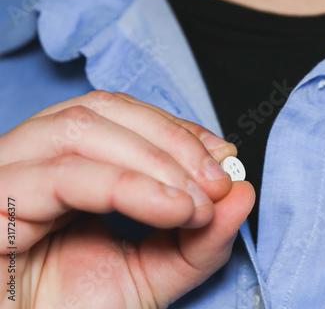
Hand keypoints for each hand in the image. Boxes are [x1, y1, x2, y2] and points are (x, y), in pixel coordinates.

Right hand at [0, 91, 254, 307]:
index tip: (223, 156)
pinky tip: (171, 209)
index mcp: (66, 163)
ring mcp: (6, 174)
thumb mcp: (156, 270)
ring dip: (155, 159)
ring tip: (196, 202)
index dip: (176, 128)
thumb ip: (201, 237)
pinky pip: (62, 176)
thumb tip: (244, 192)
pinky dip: (126, 185)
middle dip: (172, 142)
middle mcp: (32, 158)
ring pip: (82, 129)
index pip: (121, 114)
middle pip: (102, 110)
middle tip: (218, 182)